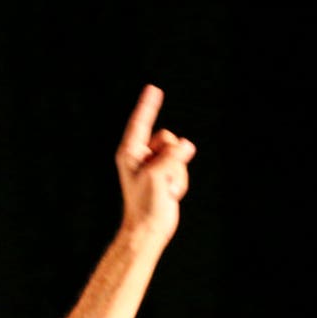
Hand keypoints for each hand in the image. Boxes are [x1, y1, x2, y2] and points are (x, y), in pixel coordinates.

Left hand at [116, 84, 196, 243]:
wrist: (149, 228)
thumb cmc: (145, 203)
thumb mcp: (157, 175)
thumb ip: (172, 155)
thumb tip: (186, 145)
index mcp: (130, 153)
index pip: (140, 123)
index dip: (148, 106)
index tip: (154, 89)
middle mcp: (141, 156)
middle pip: (167, 138)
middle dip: (172, 157)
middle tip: (162, 179)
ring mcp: (154, 165)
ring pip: (178, 153)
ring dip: (177, 172)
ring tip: (165, 189)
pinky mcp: (165, 175)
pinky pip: (182, 167)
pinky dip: (180, 181)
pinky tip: (170, 194)